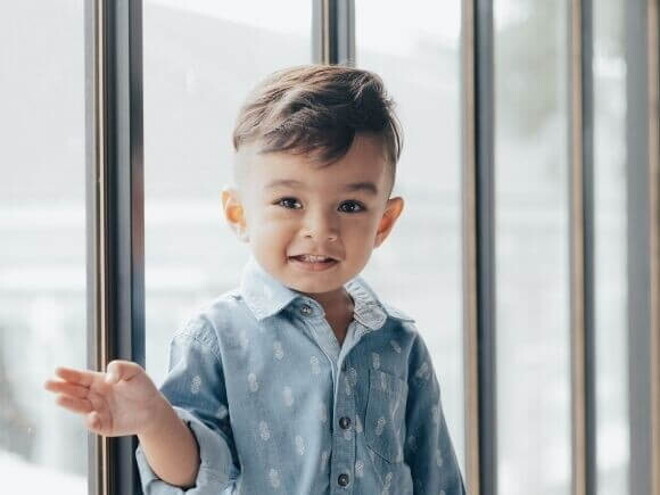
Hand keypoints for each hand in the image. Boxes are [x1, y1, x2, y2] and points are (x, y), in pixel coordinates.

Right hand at [44, 360, 166, 436]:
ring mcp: (97, 411)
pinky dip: (91, 420)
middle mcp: (95, 396)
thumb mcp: (134, 371)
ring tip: (59, 399)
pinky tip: (92, 415)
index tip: (57, 371)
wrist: (154, 409)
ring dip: (69, 404)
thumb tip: (107, 379)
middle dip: (61, 387)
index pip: (80, 377)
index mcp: (99, 381)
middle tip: (48, 384)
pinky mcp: (104, 426)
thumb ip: (120, 368)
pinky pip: (94, 424)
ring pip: (80, 407)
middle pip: (74, 391)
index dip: (69, 374)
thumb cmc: (142, 387)